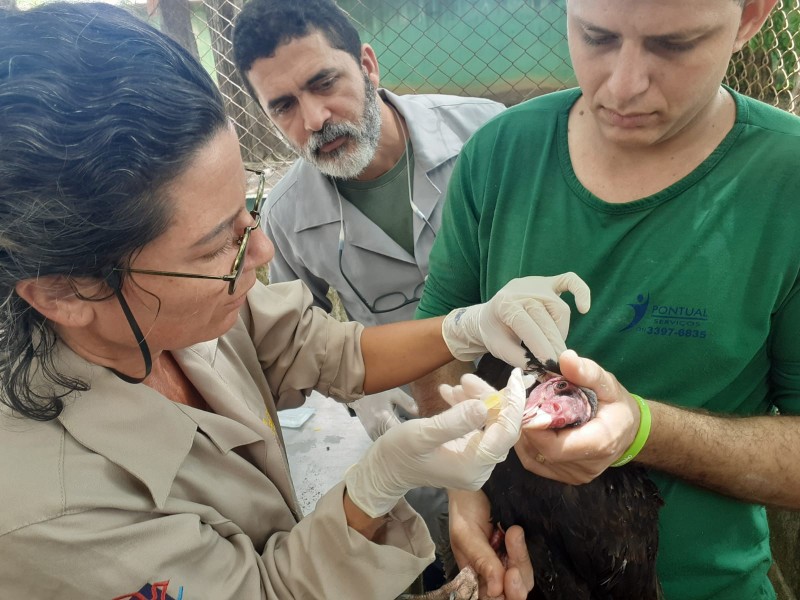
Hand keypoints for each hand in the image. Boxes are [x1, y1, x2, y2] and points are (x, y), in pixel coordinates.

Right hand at [345, 369, 526, 517]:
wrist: (384, 469)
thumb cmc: (399, 454)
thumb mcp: (421, 435)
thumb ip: (453, 422)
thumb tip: (483, 406)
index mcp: (473, 466)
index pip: (506, 433)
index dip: (513, 404)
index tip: (515, 377)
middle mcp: (480, 467)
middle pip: (498, 425)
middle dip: (486, 398)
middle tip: (465, 378)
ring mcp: (474, 460)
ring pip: (488, 422)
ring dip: (475, 400)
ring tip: (454, 385)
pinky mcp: (467, 452)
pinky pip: (477, 425)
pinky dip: (467, 407)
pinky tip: (449, 394)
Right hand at [347, 389, 418, 440]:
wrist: (357, 392)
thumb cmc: (377, 391)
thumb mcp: (394, 393)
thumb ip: (407, 402)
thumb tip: (419, 413)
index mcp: (384, 416)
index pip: (401, 432)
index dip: (411, 434)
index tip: (419, 433)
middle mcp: (377, 427)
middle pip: (395, 441)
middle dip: (405, 440)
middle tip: (416, 437)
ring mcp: (372, 431)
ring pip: (387, 443)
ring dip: (396, 442)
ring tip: (407, 439)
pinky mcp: (369, 433)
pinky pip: (381, 440)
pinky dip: (389, 440)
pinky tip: (396, 437)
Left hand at [441, 273, 590, 368]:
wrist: (488, 315)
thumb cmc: (495, 334)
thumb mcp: (500, 349)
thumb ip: (522, 360)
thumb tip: (546, 372)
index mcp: (505, 305)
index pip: (528, 328)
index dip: (542, 348)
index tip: (552, 367)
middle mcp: (522, 291)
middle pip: (546, 319)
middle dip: (554, 345)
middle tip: (561, 366)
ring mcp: (537, 284)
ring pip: (560, 309)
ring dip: (561, 331)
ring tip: (554, 346)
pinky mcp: (549, 282)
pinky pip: (569, 281)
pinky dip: (581, 292)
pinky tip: (584, 309)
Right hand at [448, 489, 533, 599]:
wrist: (473, 485)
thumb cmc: (463, 510)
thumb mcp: (466, 536)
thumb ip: (482, 561)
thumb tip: (496, 589)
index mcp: (474, 576)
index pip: (492, 598)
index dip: (504, 594)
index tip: (509, 576)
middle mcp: (491, 573)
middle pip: (512, 591)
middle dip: (517, 579)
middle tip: (513, 563)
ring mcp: (506, 561)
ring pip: (523, 576)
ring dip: (520, 557)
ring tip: (513, 532)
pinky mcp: (517, 549)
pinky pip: (526, 558)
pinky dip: (522, 548)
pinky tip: (515, 532)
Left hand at [515, 349, 640, 484]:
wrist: (628, 431)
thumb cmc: (615, 405)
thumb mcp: (607, 383)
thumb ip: (587, 372)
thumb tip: (566, 358)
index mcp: (600, 443)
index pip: (555, 447)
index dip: (534, 427)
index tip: (526, 404)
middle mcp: (587, 465)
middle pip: (542, 451)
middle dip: (526, 426)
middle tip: (522, 404)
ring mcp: (575, 475)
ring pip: (533, 458)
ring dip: (524, 435)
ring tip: (527, 413)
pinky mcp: (566, 477)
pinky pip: (535, 463)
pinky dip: (528, 444)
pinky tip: (532, 427)